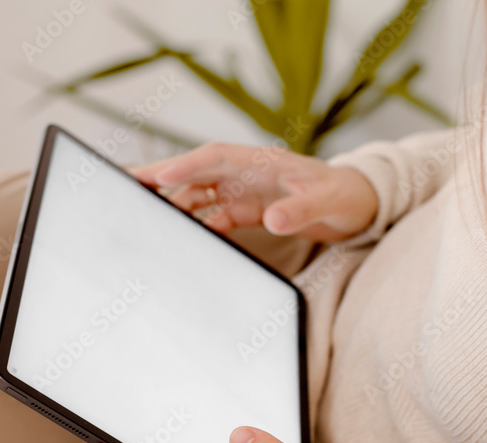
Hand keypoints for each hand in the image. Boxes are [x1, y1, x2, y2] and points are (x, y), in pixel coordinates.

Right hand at [132, 142, 378, 242]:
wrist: (359, 207)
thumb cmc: (345, 195)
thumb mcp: (326, 201)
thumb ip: (299, 209)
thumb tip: (273, 221)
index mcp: (261, 161)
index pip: (213, 158)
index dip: (183, 166)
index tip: (156, 176)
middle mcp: (247, 173)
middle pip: (195, 173)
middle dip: (161, 178)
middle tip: (127, 185)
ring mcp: (244, 192)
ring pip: (199, 195)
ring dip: (175, 205)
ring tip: (146, 217)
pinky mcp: (248, 211)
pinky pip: (214, 218)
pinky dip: (198, 226)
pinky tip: (184, 238)